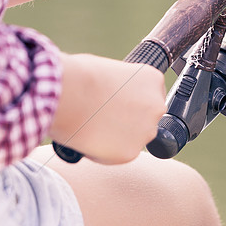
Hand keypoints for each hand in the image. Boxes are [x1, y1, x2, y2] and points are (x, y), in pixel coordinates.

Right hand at [50, 53, 166, 163]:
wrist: (69, 93)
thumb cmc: (81, 76)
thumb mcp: (111, 70)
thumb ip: (121, 84)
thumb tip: (113, 94)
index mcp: (152, 80)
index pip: (150, 96)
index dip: (131, 101)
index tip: (117, 104)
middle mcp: (156, 106)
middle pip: (146, 119)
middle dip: (128, 121)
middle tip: (104, 119)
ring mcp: (146, 130)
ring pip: (134, 138)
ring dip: (118, 137)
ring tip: (93, 127)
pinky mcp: (131, 152)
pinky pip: (119, 155)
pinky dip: (105, 152)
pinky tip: (90, 139)